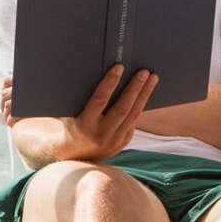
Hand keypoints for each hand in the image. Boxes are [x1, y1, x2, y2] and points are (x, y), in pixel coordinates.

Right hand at [5, 65, 157, 161]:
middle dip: (134, 87)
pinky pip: (134, 120)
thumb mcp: (68, 113)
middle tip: (143, 71)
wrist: (77, 154)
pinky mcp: (123, 141)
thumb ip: (77, 97)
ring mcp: (114, 140)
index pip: (100, 100)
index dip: (110, 83)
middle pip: (122, 108)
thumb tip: (87, 70)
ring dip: (144, 94)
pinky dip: (141, 104)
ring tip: (152, 77)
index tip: (119, 67)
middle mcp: (100, 134)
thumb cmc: (71, 125)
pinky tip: (146, 91)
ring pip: (133, 114)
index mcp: (84, 125)